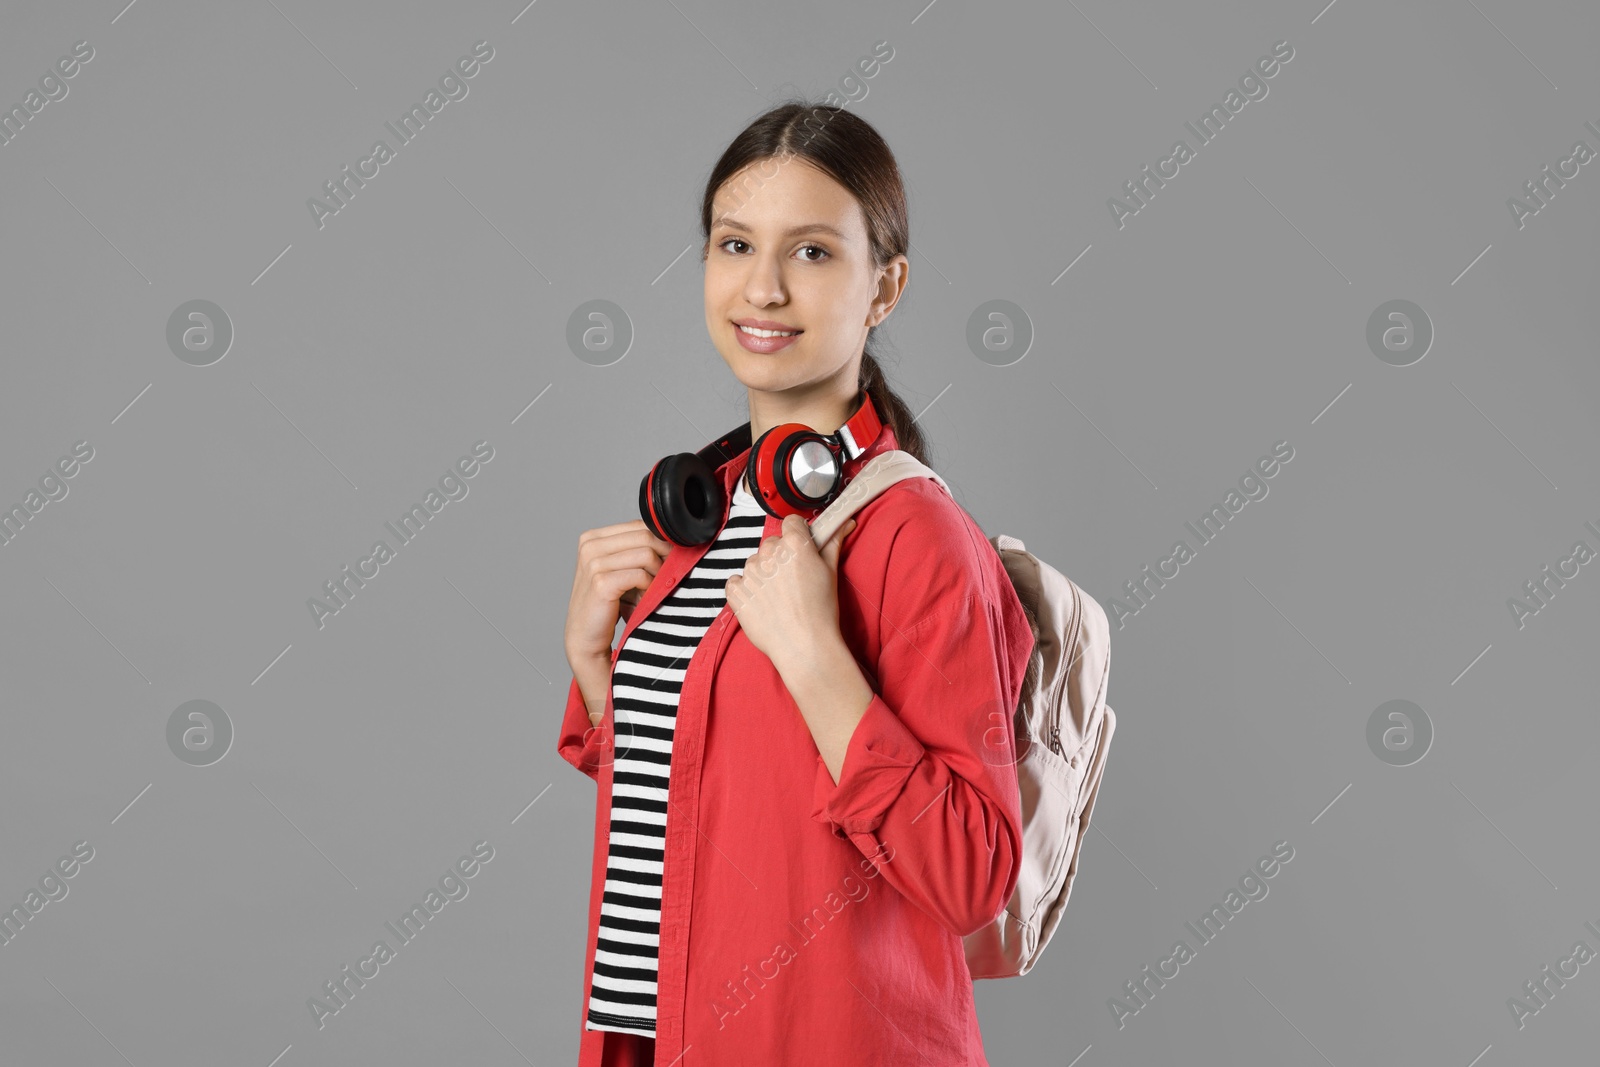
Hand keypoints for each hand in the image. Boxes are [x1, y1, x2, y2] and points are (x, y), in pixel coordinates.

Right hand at [565, 520, 674, 668]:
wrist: (585, 639)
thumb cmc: (606, 605)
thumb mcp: (620, 570)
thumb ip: (637, 550)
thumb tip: (674, 538)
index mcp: (592, 538)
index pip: (640, 524)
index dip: (662, 541)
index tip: (670, 559)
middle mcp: (590, 546)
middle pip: (646, 535)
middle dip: (663, 556)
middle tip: (666, 576)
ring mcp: (593, 563)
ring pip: (647, 554)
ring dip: (657, 574)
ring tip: (653, 590)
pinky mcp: (601, 582)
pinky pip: (641, 575)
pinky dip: (649, 587)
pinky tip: (644, 599)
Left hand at [725, 514, 856, 671]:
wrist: (804, 645)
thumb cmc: (821, 610)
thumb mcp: (831, 572)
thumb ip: (833, 542)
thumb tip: (844, 523)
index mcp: (794, 544)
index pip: (791, 522)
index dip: (798, 534)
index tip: (801, 549)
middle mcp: (769, 553)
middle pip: (772, 543)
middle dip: (781, 556)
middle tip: (793, 579)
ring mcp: (749, 572)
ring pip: (755, 562)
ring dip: (763, 573)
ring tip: (779, 596)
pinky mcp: (736, 591)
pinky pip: (736, 581)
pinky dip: (745, 589)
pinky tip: (761, 602)